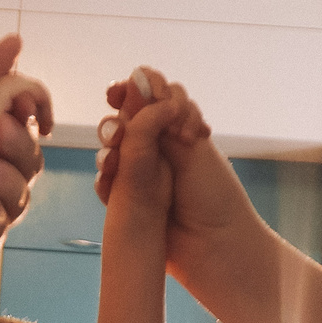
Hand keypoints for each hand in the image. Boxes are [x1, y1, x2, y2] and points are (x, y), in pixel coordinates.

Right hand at [96, 68, 250, 270]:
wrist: (215, 246)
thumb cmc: (213, 195)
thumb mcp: (190, 145)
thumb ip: (161, 113)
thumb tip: (138, 75)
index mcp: (177, 126)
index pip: (147, 95)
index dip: (129, 90)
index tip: (116, 93)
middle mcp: (158, 146)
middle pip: (123, 120)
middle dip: (115, 122)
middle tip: (119, 135)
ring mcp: (141, 174)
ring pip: (111, 150)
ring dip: (108, 149)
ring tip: (113, 160)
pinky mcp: (129, 201)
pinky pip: (106, 182)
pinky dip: (106, 179)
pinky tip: (111, 183)